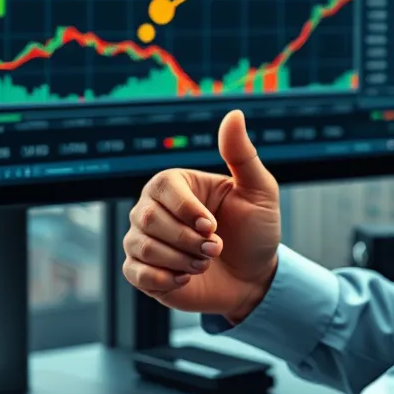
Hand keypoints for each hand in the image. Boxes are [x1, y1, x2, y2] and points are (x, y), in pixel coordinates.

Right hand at [122, 109, 280, 322]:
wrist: (253, 278)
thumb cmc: (255, 231)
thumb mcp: (258, 190)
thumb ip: (241, 154)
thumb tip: (234, 114)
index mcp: (175, 184)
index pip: (163, 188)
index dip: (187, 211)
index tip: (213, 226)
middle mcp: (151, 208)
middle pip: (147, 219)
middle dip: (188, 240)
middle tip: (216, 248)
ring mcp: (142, 240)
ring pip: (142, 247)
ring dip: (181, 260)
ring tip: (204, 262)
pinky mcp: (140, 271)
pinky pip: (135, 274)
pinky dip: (166, 279)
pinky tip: (186, 277)